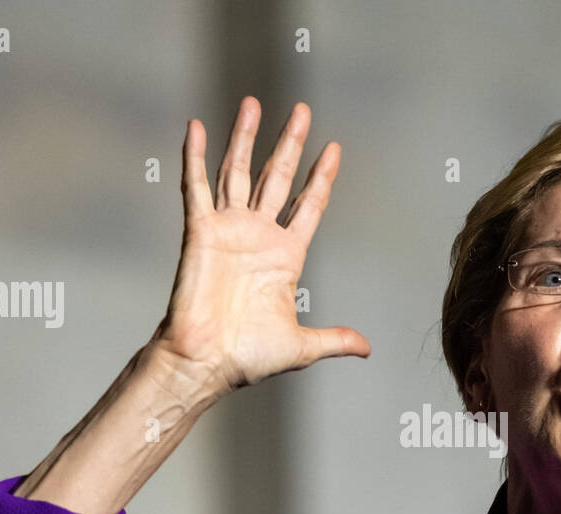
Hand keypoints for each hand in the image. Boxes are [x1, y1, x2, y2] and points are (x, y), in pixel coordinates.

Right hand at [149, 97, 369, 396]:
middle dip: (289, 144)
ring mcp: (228, 231)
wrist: (206, 363)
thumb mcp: (303, 347)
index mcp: (284, 257)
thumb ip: (335, 339)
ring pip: (238, 172)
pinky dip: (194, 157)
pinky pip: (196, 188)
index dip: (321, 177)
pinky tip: (196, 128)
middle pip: (276, 177)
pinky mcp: (199, 232)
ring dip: (245, 137)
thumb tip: (366, 348)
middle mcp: (257, 237)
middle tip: (302, 111)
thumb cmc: (248, 357)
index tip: (334, 149)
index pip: (308, 205)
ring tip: (254, 103)